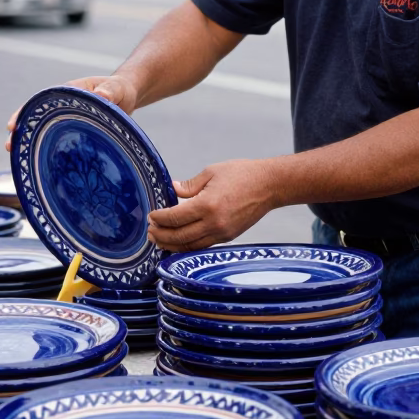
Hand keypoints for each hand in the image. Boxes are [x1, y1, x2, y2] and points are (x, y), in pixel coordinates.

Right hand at [4, 75, 138, 150]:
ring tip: (19, 161)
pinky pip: (59, 143)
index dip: (24, 113)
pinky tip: (42, 168)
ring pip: (45, 133)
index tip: (12, 126)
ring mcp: (68, 123)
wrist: (127, 97)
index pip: (39, 102)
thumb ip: (110, 91)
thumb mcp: (116, 89)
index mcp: (67, 93)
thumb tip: (102, 95)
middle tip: (8, 147)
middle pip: (36, 119)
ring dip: (31, 145)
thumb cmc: (120, 90)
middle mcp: (63, 108)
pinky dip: (49, 153)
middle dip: (22, 132)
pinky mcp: (75, 135)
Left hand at [147, 159, 273, 251]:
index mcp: (207, 204)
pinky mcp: (228, 237)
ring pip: (190, 246)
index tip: (150, 215)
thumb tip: (173, 190)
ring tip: (159, 240)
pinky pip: (203, 246)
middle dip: (161, 235)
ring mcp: (222, 232)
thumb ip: (190, 185)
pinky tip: (179, 242)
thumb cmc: (242, 174)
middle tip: (149, 231)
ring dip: (172, 245)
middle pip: (180, 236)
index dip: (159, 218)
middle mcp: (214, 223)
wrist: (269, 185)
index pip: (175, 217)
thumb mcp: (211, 172)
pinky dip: (188, 246)